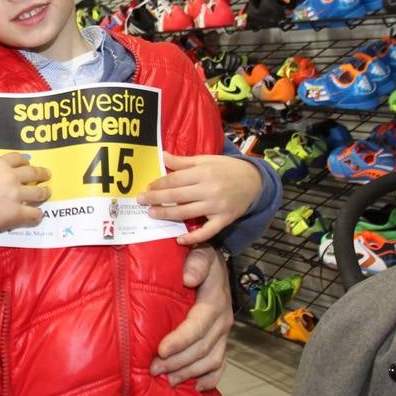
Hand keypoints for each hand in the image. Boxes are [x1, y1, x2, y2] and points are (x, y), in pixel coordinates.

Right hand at [0, 153, 50, 239]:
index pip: (18, 158)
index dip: (25, 161)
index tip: (28, 164)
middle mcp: (11, 177)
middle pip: (33, 173)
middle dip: (42, 173)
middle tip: (46, 175)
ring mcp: (16, 195)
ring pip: (38, 192)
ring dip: (44, 192)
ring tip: (47, 193)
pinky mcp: (17, 213)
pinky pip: (34, 213)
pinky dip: (37, 214)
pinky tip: (37, 215)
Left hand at [138, 152, 261, 244]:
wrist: (255, 181)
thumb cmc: (227, 168)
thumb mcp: (206, 160)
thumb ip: (183, 161)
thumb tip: (163, 156)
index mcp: (203, 172)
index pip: (175, 179)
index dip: (159, 184)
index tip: (146, 187)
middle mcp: (209, 189)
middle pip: (176, 196)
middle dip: (156, 199)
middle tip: (140, 201)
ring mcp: (216, 206)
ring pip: (186, 213)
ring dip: (167, 215)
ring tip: (152, 214)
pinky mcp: (224, 220)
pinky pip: (207, 232)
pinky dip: (193, 237)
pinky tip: (180, 239)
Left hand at [151, 245, 231, 389]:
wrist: (215, 261)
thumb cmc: (199, 258)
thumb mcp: (200, 253)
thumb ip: (196, 263)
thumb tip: (188, 278)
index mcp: (214, 301)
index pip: (198, 325)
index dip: (180, 340)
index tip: (160, 350)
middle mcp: (222, 319)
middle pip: (201, 348)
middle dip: (177, 362)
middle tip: (153, 370)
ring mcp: (223, 332)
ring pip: (210, 359)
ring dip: (189, 372)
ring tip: (168, 381)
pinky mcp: (221, 339)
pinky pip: (220, 363)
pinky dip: (211, 378)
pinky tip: (198, 388)